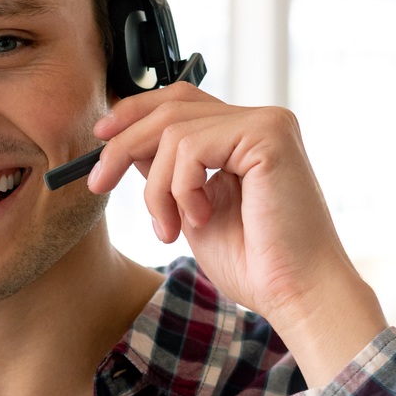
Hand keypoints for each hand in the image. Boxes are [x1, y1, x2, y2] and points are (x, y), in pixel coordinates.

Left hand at [87, 84, 385, 389]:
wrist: (297, 294)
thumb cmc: (257, 265)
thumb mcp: (192, 211)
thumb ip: (169, 173)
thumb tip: (127, 144)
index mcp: (246, 136)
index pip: (181, 101)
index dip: (135, 113)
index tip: (101, 139)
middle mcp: (261, 121)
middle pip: (172, 106)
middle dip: (124, 143)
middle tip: (98, 182)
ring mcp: (268, 124)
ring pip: (175, 132)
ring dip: (157, 189)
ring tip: (169, 230)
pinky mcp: (269, 136)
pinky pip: (193, 147)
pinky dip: (180, 189)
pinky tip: (199, 220)